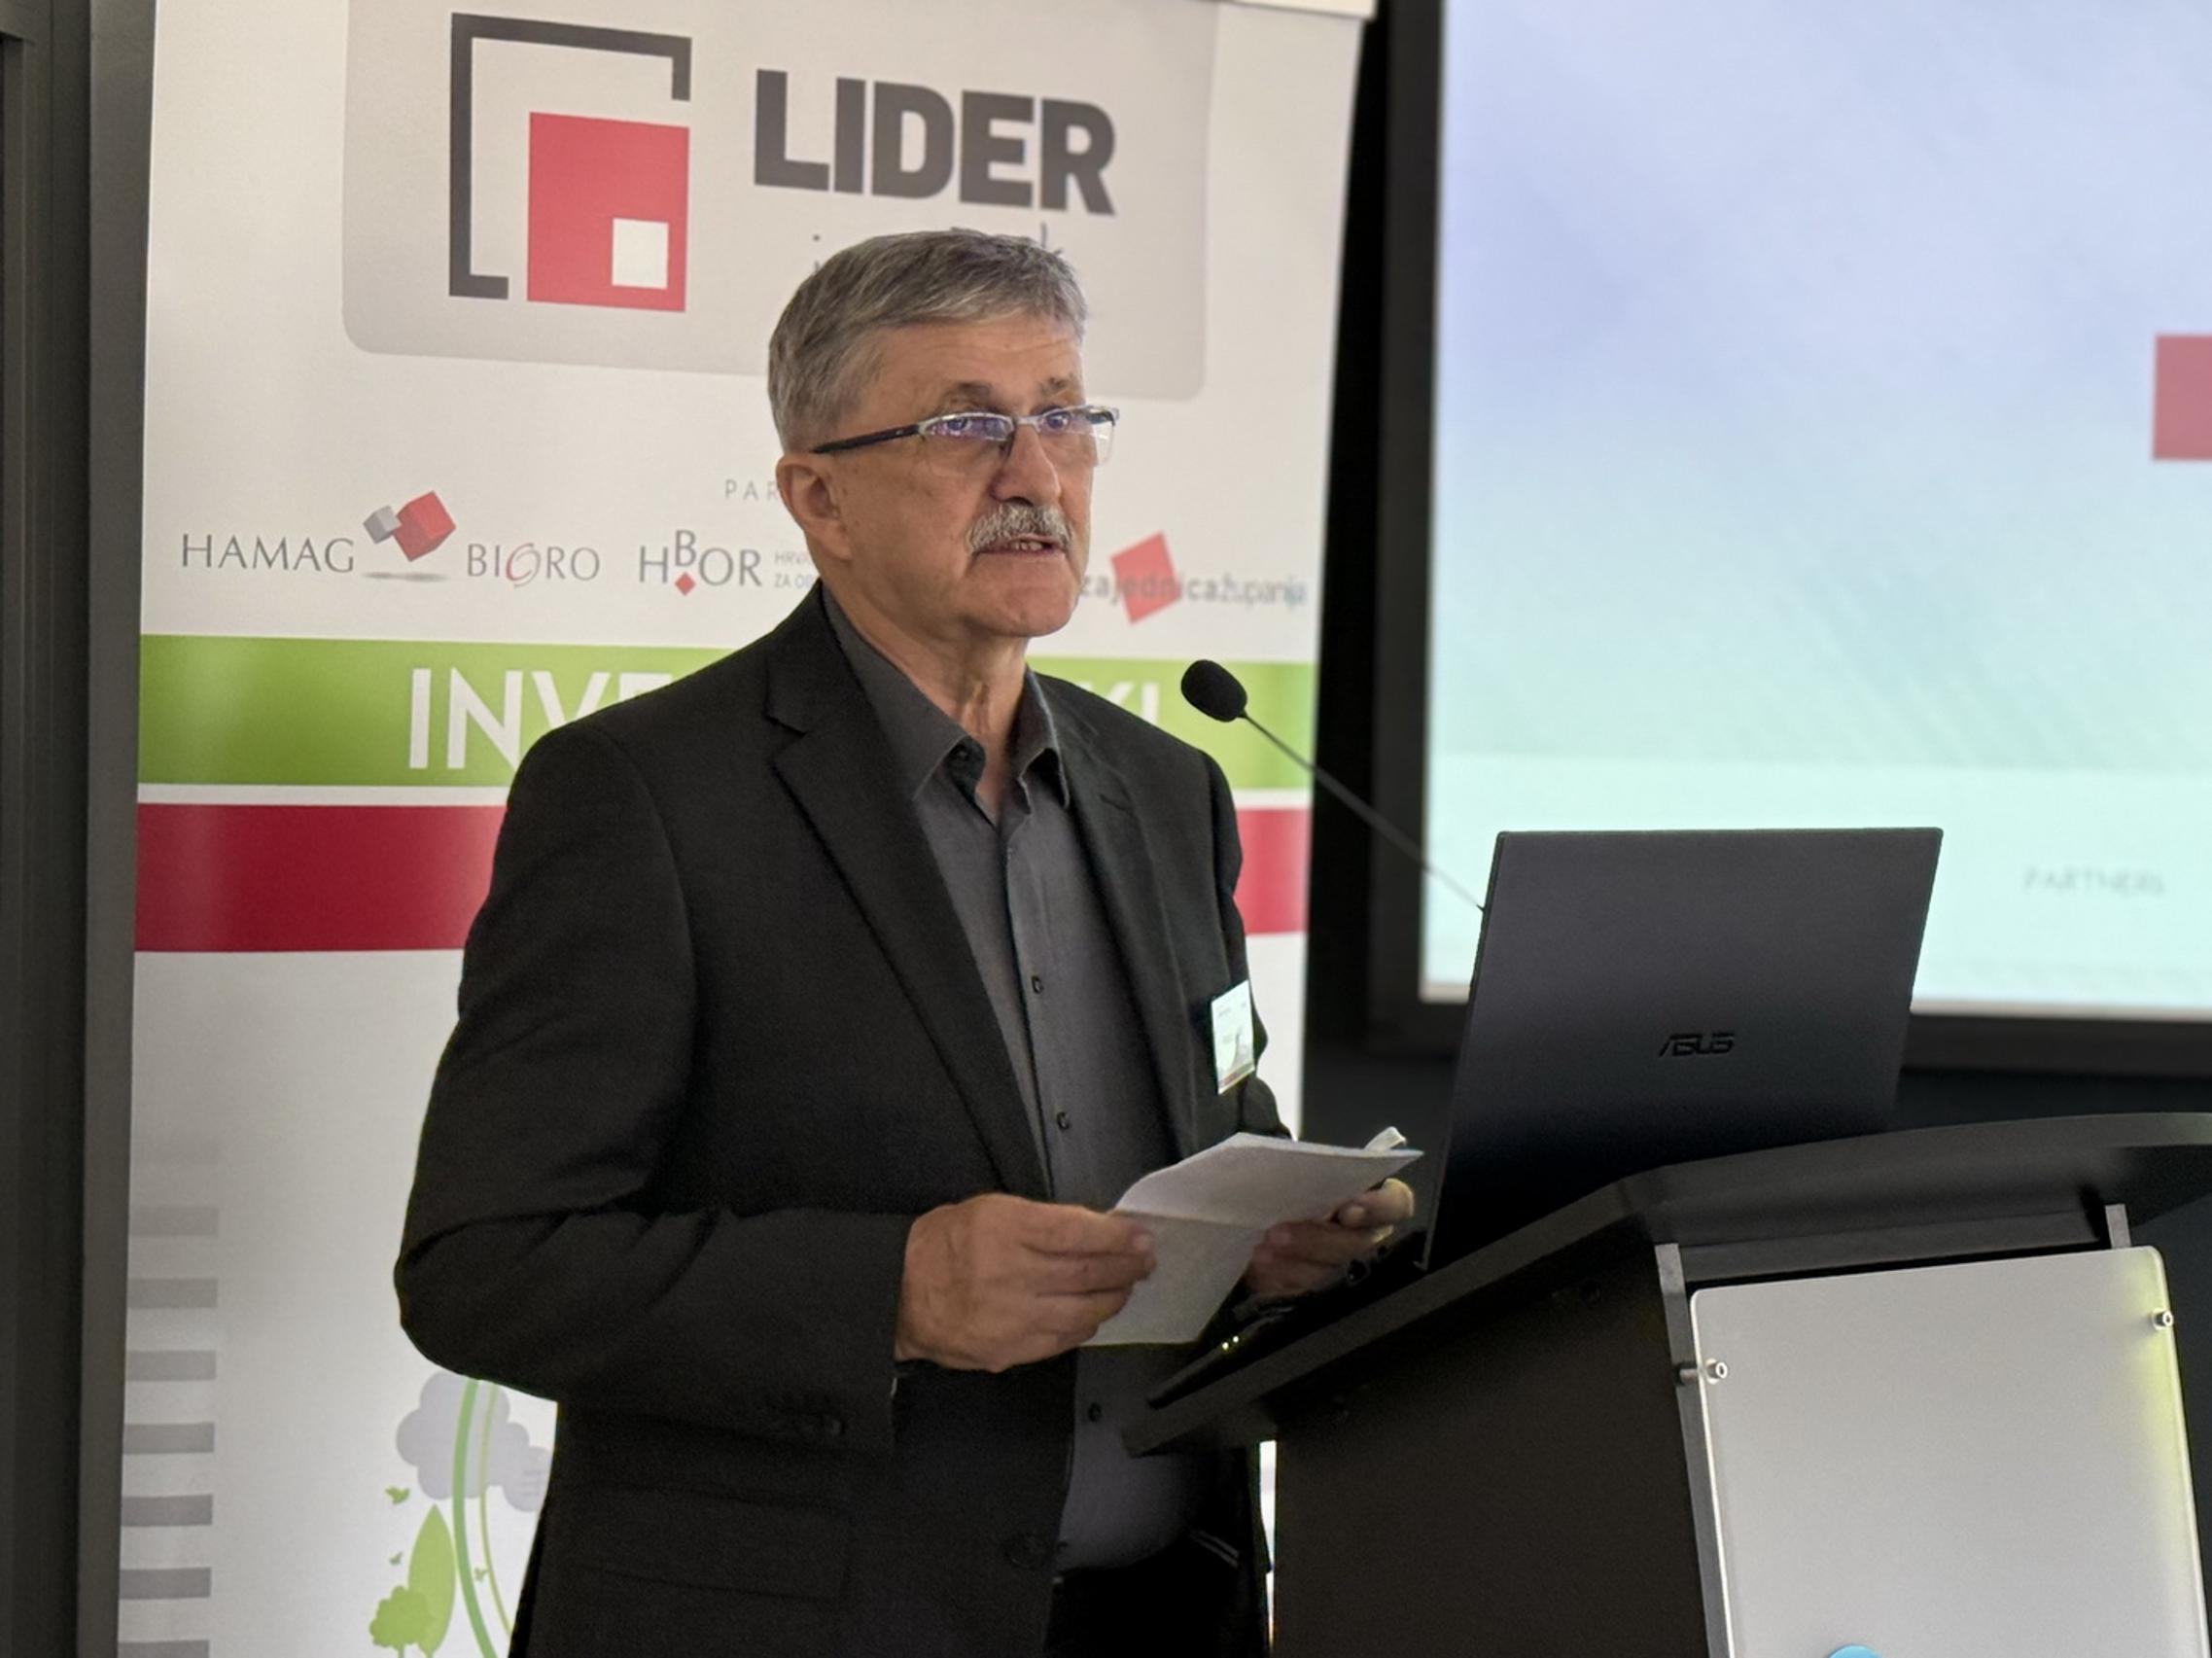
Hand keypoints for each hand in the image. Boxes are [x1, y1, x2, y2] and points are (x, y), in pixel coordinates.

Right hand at [896, 1194, 1155, 1371]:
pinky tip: (1093, 1315)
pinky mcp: (1008, 1350)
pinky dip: (1084, 1327)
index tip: (1139, 1236)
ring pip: (1082, 1312)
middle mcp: (1008, 1273)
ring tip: (1125, 1287)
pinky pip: (1062, 1341)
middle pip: (1086, 1272)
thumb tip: (1094, 1231)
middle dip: (1125, 1267)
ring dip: (1112, 1298)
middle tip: (1145, 1261)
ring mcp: (1010, 1317)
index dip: (1116, 1237)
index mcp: (1003, 1228)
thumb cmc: (942, 1246)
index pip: (1076, 1233)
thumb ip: (1042, 1222)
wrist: (897, 1293)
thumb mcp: (990, 1210)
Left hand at [1242, 1178, 1416, 1301]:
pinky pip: (1304, 1288)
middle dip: (1317, 1239)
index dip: (1380, 1208)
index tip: (1348, 1210)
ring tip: (1263, 1249)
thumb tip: (1294, 1165)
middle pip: (1357, 1244)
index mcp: (1371, 1201)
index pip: (1397, 1205)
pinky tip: (1263, 1265)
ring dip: (1294, 1261)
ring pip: (1329, 1271)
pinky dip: (1281, 1277)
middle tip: (1279, 1232)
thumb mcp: (1300, 1171)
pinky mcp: (1314, 1287)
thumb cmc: (1292, 1186)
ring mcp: (1341, 1265)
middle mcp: (1364, 1236)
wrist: (1264, 1213)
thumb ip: (1310, 1171)